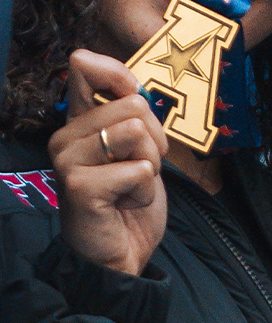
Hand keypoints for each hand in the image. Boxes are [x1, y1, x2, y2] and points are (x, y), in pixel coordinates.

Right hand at [50, 50, 168, 275]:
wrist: (122, 253)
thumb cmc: (130, 199)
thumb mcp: (139, 149)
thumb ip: (136, 116)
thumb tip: (134, 85)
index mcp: (79, 123)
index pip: (86, 69)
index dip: (119, 73)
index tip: (134, 94)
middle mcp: (65, 137)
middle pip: (135, 105)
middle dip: (154, 141)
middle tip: (139, 170)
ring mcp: (67, 160)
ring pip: (137, 132)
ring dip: (150, 166)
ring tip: (131, 186)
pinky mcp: (80, 186)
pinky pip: (138, 169)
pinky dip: (145, 190)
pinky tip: (125, 204)